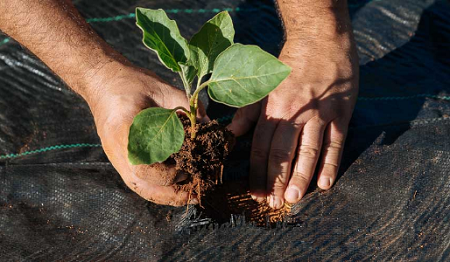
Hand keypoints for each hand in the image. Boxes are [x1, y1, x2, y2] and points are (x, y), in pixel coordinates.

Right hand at [87, 63, 206, 205]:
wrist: (102, 82)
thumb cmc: (130, 83)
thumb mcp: (160, 89)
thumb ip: (185, 106)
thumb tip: (209, 124)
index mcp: (125, 133)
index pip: (147, 167)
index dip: (172, 172)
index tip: (192, 163)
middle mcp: (119, 154)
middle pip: (147, 186)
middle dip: (176, 190)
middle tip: (201, 183)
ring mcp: (118, 161)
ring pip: (144, 190)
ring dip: (170, 195)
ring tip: (193, 193)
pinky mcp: (123, 162)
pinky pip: (142, 184)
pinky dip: (162, 189)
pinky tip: (180, 186)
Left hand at [228, 27, 358, 208]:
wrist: (321, 39)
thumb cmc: (289, 64)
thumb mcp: (264, 84)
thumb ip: (247, 111)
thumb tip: (231, 133)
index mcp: (274, 107)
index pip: (262, 146)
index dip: (258, 172)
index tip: (255, 192)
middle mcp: (295, 113)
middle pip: (283, 152)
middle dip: (276, 180)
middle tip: (272, 204)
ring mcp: (320, 114)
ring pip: (309, 151)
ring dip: (300, 177)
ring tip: (293, 199)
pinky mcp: (341, 113)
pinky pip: (336, 143)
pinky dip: (331, 164)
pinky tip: (325, 183)